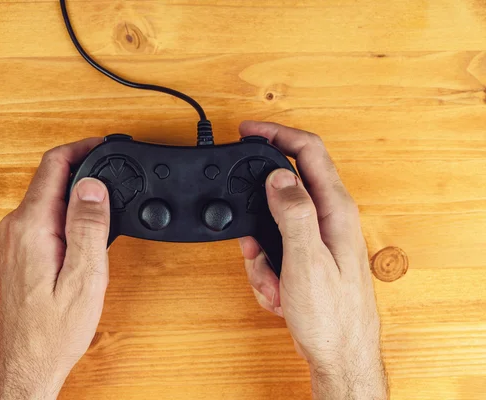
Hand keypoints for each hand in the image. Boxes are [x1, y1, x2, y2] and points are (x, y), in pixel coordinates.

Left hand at [0, 138, 109, 398]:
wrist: (25, 362)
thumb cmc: (53, 330)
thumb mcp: (84, 278)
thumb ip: (89, 227)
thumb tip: (94, 186)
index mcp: (32, 226)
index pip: (54, 165)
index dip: (83, 146)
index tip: (106, 142)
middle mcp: (16, 227)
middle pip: (50, 177)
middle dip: (83, 164)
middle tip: (113, 163)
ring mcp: (14, 239)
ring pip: (47, 195)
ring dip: (76, 187)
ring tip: (106, 188)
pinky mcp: (19, 251)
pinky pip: (43, 214)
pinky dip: (67, 207)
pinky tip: (86, 216)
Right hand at [238, 121, 387, 398]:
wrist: (339, 355)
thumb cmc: (330, 315)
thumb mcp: (306, 261)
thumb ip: (293, 213)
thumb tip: (277, 176)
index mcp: (335, 209)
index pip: (307, 151)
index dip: (276, 134)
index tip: (248, 130)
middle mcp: (330, 218)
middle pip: (285, 189)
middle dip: (259, 213)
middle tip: (253, 243)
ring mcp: (319, 238)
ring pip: (274, 224)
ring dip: (262, 252)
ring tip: (274, 282)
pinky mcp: (309, 257)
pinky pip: (276, 250)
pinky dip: (268, 270)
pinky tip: (280, 292)